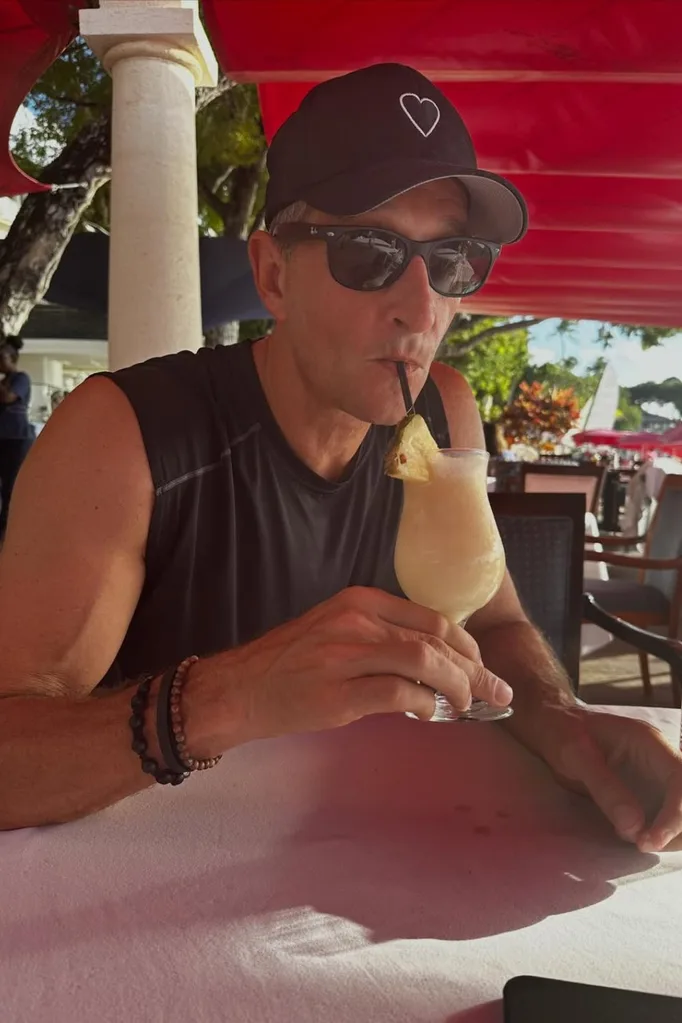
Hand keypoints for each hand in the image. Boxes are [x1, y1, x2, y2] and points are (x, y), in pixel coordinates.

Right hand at [217, 586, 512, 740]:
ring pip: (424, 663)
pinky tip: (431, 714)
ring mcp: (346, 655)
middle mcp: (356, 621)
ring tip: (469, 706)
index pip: (430, 617)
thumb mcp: (336, 631)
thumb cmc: (290, 664)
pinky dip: (426, 706)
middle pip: (435, 639)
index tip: (482, 666)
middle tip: (495, 693)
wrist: (241, 689)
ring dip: (457, 688)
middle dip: (474, 669)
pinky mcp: (339, 692)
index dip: (465, 644)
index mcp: (359, 601)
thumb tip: (435, 663)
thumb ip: (381, 638)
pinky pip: (400, 694)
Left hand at [528, 703, 681, 851]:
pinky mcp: (647, 793)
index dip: (674, 815)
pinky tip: (634, 837)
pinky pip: (665, 817)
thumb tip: (634, 827)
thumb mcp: (575, 755)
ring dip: (670, 835)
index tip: (648, 840)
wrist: (554, 727)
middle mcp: (661, 761)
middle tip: (643, 844)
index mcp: (649, 743)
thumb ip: (604, 787)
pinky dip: (658, 833)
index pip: (680, 780)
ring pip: (681, 812)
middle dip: (676, 829)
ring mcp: (656, 778)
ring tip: (637, 842)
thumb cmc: (562, 734)